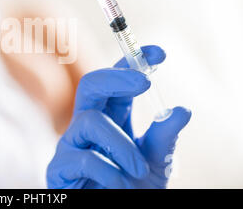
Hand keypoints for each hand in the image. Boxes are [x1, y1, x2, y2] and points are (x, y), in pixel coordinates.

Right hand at [47, 45, 190, 187]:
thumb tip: (182, 109)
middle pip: (90, 85)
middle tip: (145, 82)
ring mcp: (71, 144)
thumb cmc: (134, 188)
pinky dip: (110, 172)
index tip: (159, 53)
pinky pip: (83, 158)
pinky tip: (120, 186)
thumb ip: (164, 137)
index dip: (133, 63)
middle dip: (116, 77)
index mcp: (112, 117)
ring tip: (139, 171)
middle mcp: (88, 124)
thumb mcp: (157, 162)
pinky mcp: (59, 168)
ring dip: (122, 146)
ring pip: (90, 122)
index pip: (117, 82)